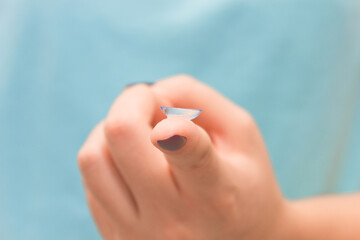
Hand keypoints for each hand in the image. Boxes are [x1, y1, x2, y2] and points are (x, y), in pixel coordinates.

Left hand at [78, 75, 285, 239]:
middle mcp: (172, 219)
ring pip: (93, 158)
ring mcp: (137, 235)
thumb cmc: (242, 183)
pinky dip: (107, 157)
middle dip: (132, 102)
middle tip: (153, 106)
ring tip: (140, 137)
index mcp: (217, 194)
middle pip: (121, 138)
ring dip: (111, 131)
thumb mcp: (241, 135)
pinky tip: (132, 164)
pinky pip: (91, 182)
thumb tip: (150, 92)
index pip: (192, 160)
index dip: (178, 138)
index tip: (169, 126)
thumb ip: (199, 98)